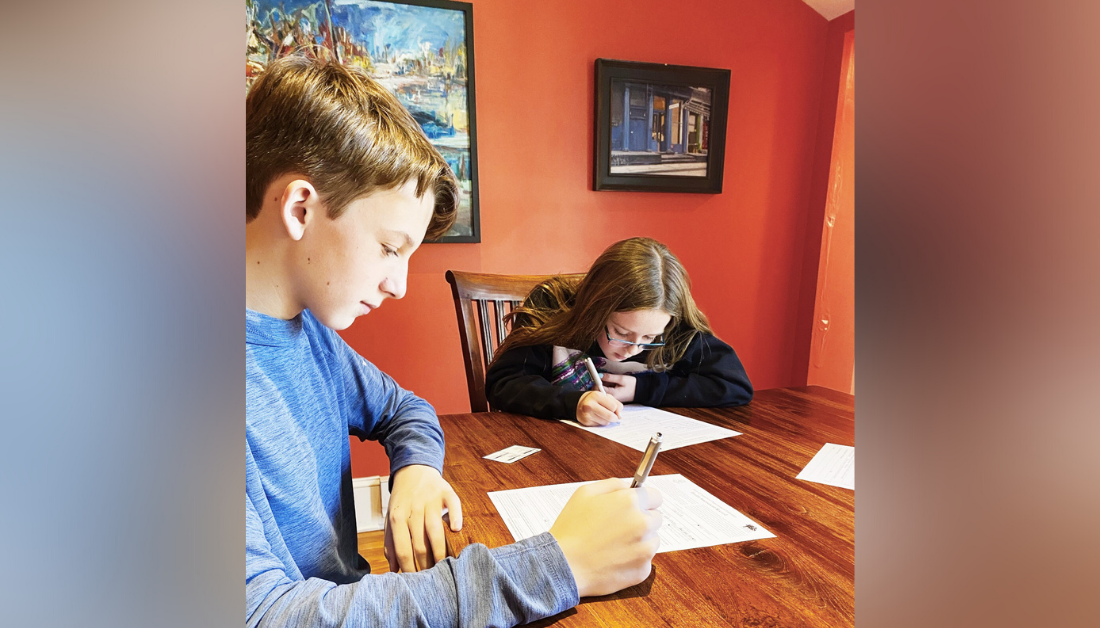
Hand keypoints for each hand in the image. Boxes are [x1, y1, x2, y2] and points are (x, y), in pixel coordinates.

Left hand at [383, 464, 462, 571]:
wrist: (414, 470)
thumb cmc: (402, 500)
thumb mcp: (391, 519)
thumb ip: (391, 543)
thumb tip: (393, 569)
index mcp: (396, 516)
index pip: (402, 549)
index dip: (408, 568)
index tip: (414, 581)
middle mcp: (413, 508)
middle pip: (420, 544)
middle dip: (425, 565)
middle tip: (431, 578)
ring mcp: (430, 499)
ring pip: (436, 530)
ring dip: (441, 551)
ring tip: (444, 565)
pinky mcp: (446, 492)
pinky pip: (453, 506)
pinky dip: (456, 518)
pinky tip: (457, 531)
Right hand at [549, 478, 663, 596]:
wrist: (564, 565)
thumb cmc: (571, 529)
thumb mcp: (585, 493)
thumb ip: (613, 484)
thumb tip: (629, 487)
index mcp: (630, 501)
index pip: (656, 496)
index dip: (645, 501)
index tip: (637, 507)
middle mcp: (643, 523)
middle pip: (656, 518)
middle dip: (642, 520)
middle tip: (619, 527)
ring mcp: (645, 548)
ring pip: (652, 540)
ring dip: (640, 540)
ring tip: (614, 544)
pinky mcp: (642, 569)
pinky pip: (645, 561)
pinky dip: (633, 560)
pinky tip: (614, 558)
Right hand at [577, 390, 622, 425]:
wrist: (579, 404)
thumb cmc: (595, 400)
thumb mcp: (606, 397)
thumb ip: (616, 404)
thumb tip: (619, 416)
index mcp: (596, 395)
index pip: (614, 406)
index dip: (616, 409)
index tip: (614, 409)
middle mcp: (590, 405)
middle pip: (610, 416)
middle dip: (614, 418)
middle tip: (614, 416)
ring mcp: (587, 414)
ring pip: (606, 422)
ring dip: (607, 420)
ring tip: (602, 415)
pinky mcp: (586, 422)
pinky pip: (600, 425)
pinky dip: (601, 422)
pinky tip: (597, 417)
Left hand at [599, 373, 636, 403]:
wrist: (641, 391)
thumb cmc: (633, 385)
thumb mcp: (621, 379)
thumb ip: (610, 377)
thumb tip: (599, 375)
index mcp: (612, 395)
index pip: (598, 390)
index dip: (596, 382)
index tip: (597, 376)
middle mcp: (611, 399)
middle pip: (599, 392)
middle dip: (599, 384)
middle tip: (603, 377)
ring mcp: (612, 399)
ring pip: (603, 392)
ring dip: (603, 385)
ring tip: (610, 380)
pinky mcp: (614, 398)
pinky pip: (607, 393)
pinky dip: (607, 387)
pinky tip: (612, 384)